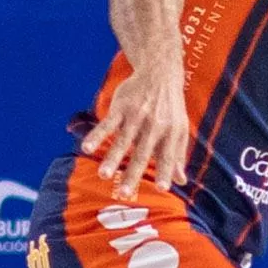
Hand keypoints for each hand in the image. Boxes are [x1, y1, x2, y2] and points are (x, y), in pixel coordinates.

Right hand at [80, 62, 188, 195]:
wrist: (159, 74)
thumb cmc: (170, 108)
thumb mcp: (180, 129)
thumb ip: (177, 155)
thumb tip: (181, 182)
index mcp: (171, 133)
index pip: (168, 156)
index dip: (165, 171)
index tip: (163, 188)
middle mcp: (154, 126)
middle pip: (143, 153)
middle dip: (133, 173)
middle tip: (124, 193)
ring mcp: (136, 117)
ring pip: (122, 140)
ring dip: (112, 158)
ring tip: (103, 175)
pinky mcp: (120, 108)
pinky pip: (107, 124)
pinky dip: (97, 135)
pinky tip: (86, 147)